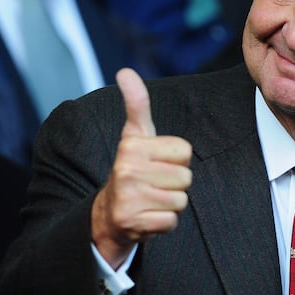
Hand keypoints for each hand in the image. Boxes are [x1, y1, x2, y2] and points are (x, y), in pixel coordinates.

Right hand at [91, 68, 192, 268]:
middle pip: (185, 177)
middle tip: (153, 184)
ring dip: (170, 203)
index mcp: (132, 145)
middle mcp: (127, 169)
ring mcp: (129, 197)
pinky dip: (163, 223)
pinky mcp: (133, 222)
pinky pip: (171, 221)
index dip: (176, 159)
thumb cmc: (132, 168)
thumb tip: (125, 71)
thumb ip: (136, 103)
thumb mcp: (135, 134)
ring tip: (150, 199)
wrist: (108, 214)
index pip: (185, 151)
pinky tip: (147, 216)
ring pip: (180, 200)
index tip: (156, 162)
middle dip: (174, 183)